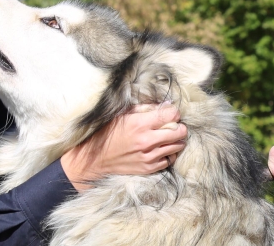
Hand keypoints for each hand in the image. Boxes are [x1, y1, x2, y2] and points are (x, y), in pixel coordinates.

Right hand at [60, 103, 186, 190]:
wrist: (94, 159)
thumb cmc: (106, 133)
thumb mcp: (122, 115)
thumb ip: (145, 108)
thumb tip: (165, 105)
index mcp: (140, 124)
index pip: (172, 114)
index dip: (174, 112)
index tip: (170, 113)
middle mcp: (147, 141)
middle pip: (180, 131)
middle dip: (179, 126)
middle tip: (173, 125)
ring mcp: (149, 157)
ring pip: (177, 146)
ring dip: (176, 140)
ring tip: (168, 136)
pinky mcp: (148, 168)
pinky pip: (169, 160)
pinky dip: (169, 153)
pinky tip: (161, 149)